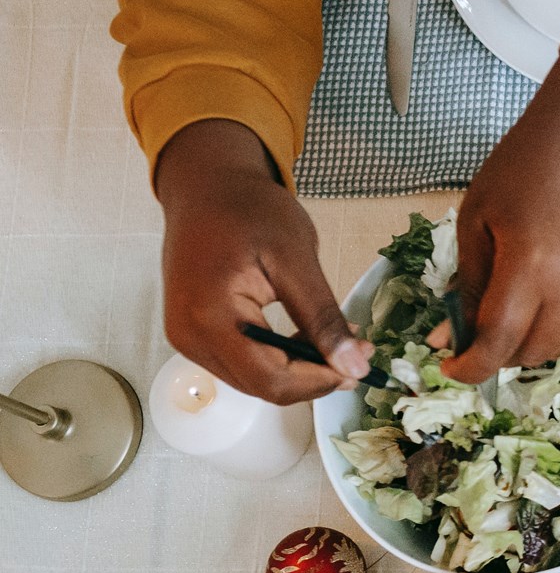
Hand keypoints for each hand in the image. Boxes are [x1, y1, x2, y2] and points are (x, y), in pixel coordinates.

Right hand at [156, 120, 373, 404]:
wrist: (206, 186)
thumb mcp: (296, 259)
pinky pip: (242, 363)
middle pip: (261, 385)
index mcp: (209, 316)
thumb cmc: (248, 210)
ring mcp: (186, 337)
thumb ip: (323, 318)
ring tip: (337, 339)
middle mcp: (188, 336)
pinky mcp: (193, 333)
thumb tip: (353, 367)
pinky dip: (278, 358)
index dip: (320, 382)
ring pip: (253, 379)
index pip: (271, 379)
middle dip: (314, 377)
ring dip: (299, 369)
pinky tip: (305, 336)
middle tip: (357, 351)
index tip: (360, 364)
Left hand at [442, 49, 559, 382]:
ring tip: (506, 321)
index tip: (450, 368)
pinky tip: (538, 302)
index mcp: (530, 265)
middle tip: (472, 338)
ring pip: (559, 346)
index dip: (470, 367)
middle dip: (496, 357)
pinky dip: (554, 327)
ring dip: (526, 346)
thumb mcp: (477, 219)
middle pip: (530, 352)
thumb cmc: (525, 165)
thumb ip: (468, 282)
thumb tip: (454, 332)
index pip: (497, 341)